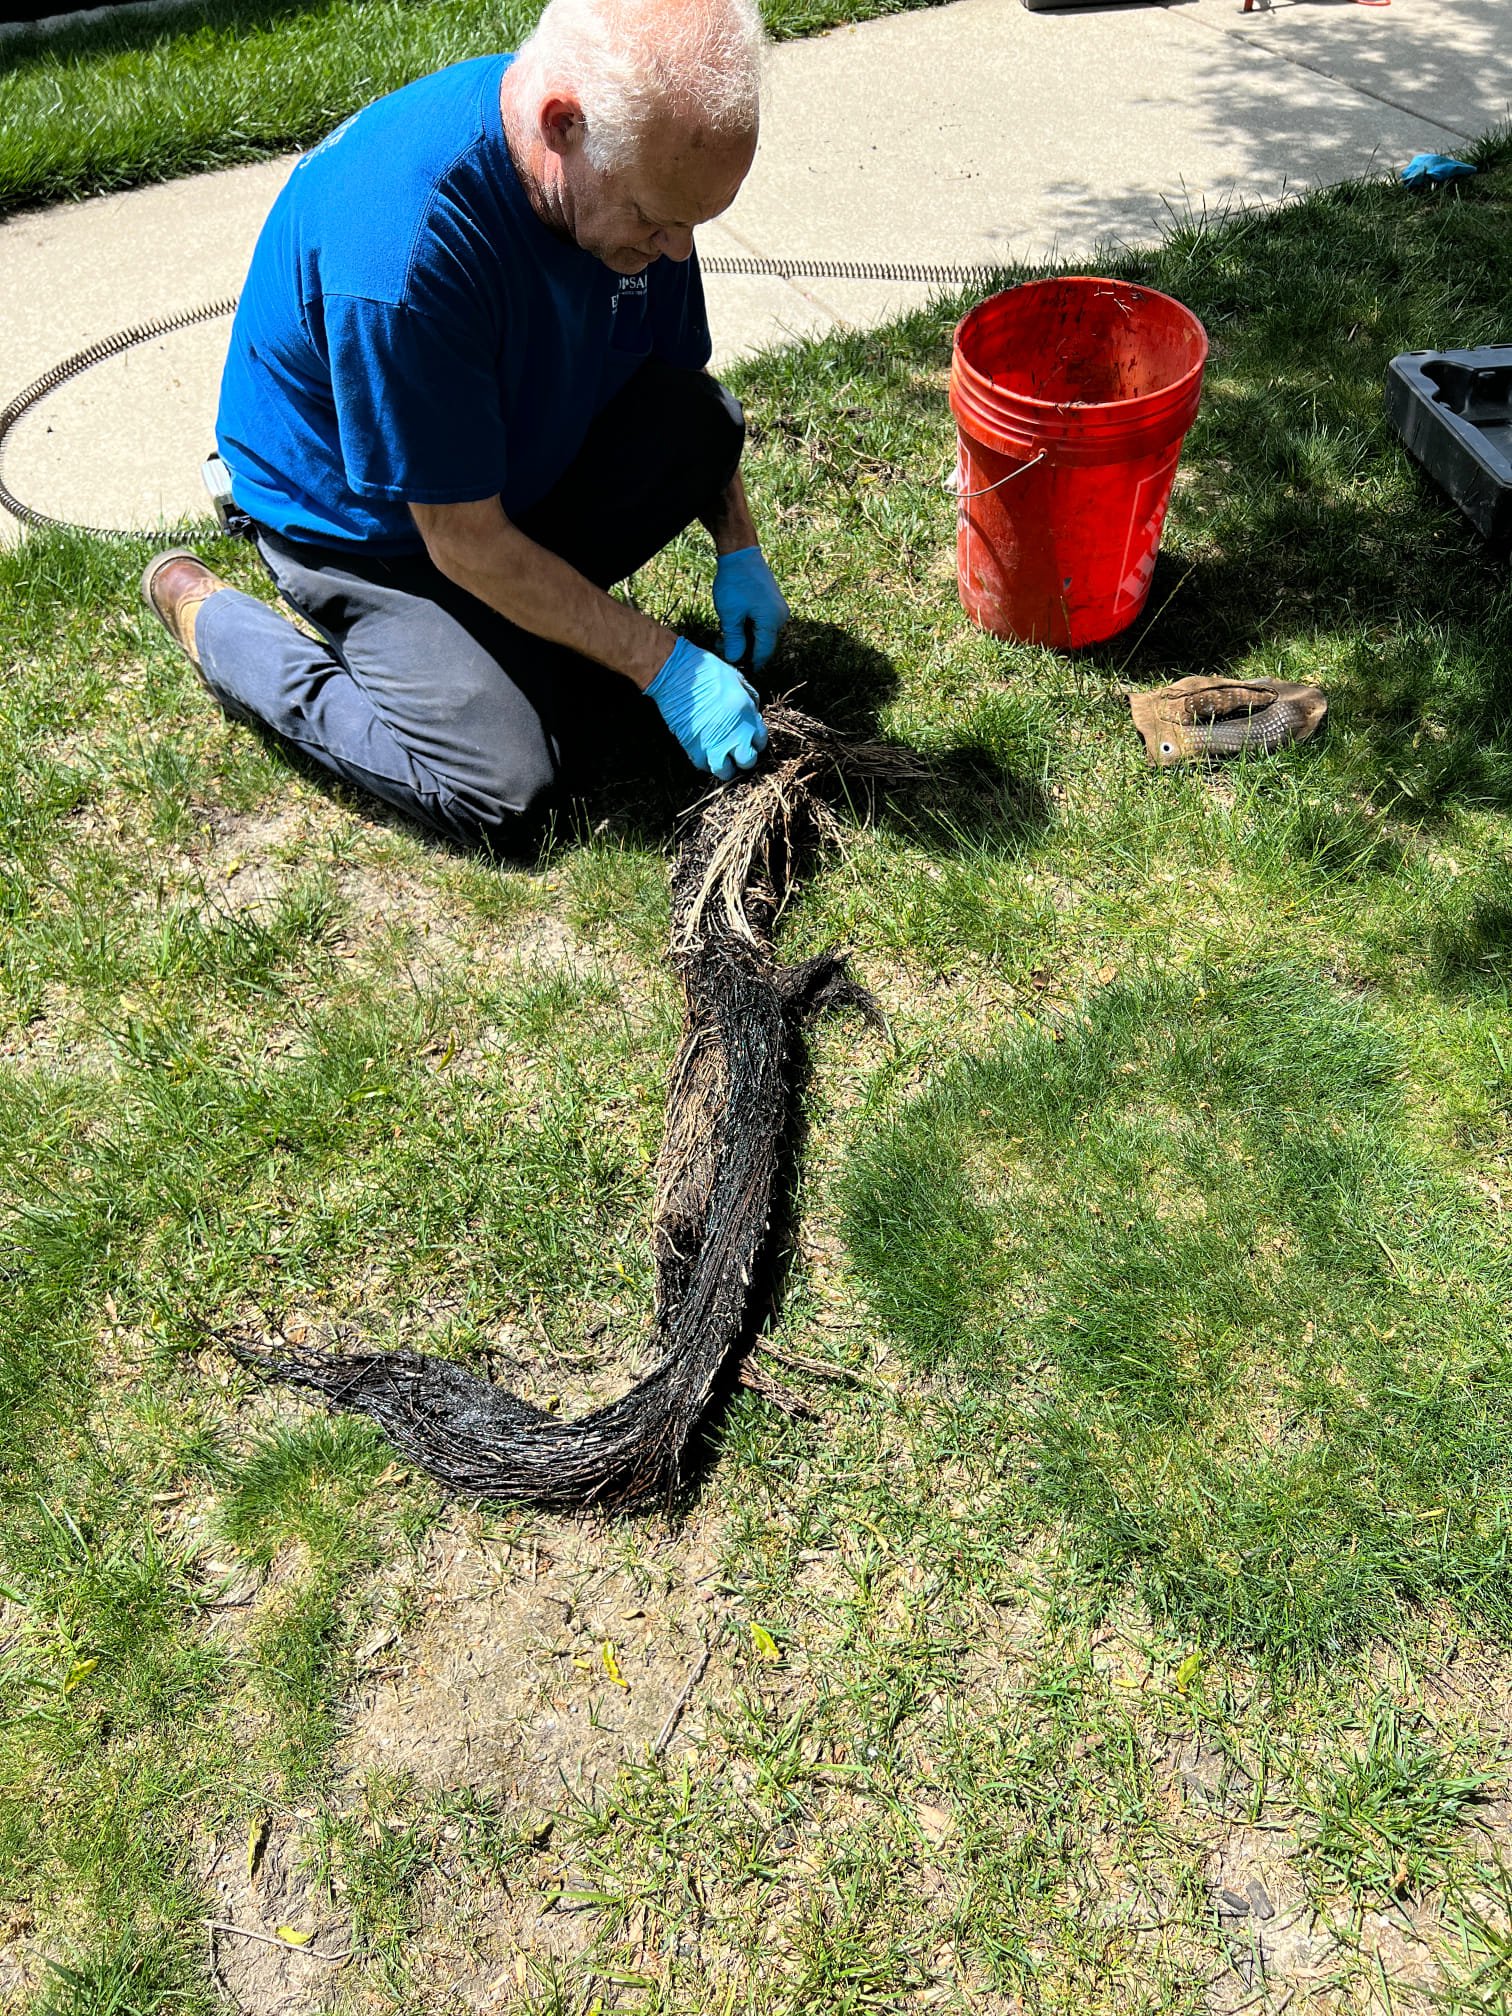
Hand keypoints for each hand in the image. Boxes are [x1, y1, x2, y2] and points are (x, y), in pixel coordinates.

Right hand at [647, 637, 767, 780]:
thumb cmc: (706, 670)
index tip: (749, 737)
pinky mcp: (693, 749)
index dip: (756, 740)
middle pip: (747, 762)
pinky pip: (704, 766)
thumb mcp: (737, 678)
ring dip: (726, 766)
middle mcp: (734, 735)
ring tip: (722, 756)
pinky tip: (705, 752)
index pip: (761, 741)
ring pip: (726, 772)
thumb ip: (749, 699)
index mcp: (747, 716)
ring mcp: (713, 745)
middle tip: (737, 750)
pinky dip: (706, 762)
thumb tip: (752, 713)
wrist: (676, 675)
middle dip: (744, 758)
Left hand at [713, 546, 788, 672]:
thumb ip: (734, 640)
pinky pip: (764, 623)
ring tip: (725, 635)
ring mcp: (779, 610)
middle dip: (745, 650)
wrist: (741, 555)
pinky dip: (750, 628)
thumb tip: (735, 660)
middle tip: (724, 648)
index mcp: (772, 622)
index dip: (750, 663)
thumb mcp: (730, 615)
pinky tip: (735, 625)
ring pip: (763, 634)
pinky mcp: (774, 604)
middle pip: (764, 645)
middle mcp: (781, 618)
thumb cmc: (735, 582)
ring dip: (746, 639)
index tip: (736, 669)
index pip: (763, 653)